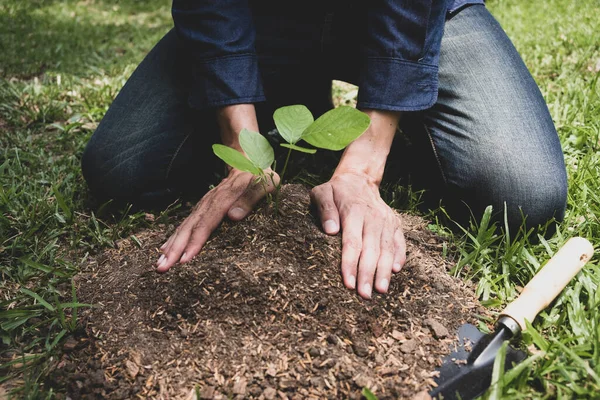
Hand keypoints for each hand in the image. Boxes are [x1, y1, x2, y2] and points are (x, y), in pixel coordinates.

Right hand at [156, 167, 278, 271]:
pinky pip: (186, 224)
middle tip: (163, 267)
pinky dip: (174, 237)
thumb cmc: (261, 176)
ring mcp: (204, 204)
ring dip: (171, 245)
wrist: (248, 161)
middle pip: (191, 226)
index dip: (196, 241)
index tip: (186, 258)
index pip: (208, 221)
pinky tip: (164, 250)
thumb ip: (251, 198)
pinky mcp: (202, 207)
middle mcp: (210, 201)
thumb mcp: (265, 183)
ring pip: (185, 226)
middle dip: (176, 248)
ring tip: (160, 264)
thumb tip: (234, 217)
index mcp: (226, 196)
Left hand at [311, 172, 405, 298]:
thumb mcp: (323, 193)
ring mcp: (386, 221)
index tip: (348, 283)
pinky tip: (396, 271)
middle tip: (364, 295)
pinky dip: (400, 256)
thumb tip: (330, 230)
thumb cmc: (336, 191)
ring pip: (387, 249)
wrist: (359, 179)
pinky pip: (400, 242)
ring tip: (381, 290)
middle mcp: (373, 217)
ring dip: (384, 271)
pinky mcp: (395, 224)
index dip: (350, 264)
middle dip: (368, 274)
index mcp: (354, 211)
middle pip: (371, 250)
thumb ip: (325, 209)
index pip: (353, 242)